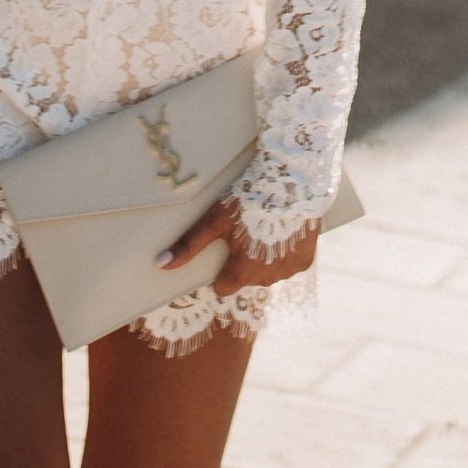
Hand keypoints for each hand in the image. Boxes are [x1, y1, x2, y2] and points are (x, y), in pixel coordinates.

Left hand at [153, 190, 320, 296]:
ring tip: (264, 228)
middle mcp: (267, 279)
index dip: (220, 270)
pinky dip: (285, 252)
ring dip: (266, 258)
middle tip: (244, 231)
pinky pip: (290, 263)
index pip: (223, 287)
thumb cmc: (250, 199)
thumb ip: (190, 245)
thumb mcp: (215, 219)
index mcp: (242, 273)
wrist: (293, 180)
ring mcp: (289, 271)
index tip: (223, 251)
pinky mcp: (307, 260)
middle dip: (244, 261)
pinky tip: (282, 231)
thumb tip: (160, 264)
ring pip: (269, 271)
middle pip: (247, 278)